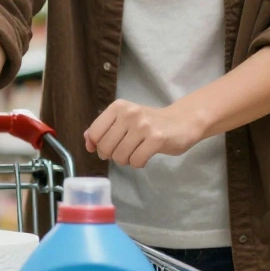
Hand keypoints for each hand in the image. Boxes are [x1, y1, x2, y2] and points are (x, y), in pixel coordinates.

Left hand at [84, 100, 206, 167]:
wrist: (182, 121)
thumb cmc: (149, 123)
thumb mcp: (124, 120)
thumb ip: (103, 129)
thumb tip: (87, 142)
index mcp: (118, 107)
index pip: (93, 134)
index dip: (97, 146)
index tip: (107, 147)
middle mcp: (129, 114)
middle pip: (105, 148)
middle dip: (112, 155)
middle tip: (125, 150)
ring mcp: (143, 126)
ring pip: (120, 157)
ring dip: (126, 160)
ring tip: (136, 151)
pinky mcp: (156, 139)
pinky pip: (136, 161)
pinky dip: (138, 163)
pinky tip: (145, 155)